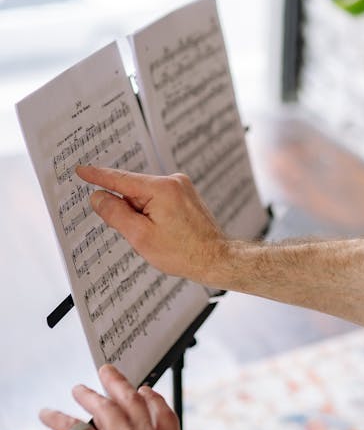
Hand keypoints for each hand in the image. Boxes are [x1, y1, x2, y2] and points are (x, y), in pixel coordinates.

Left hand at [39, 364, 191, 429]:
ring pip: (105, 408)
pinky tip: (46, 414)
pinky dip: (58, 419)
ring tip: (79, 388)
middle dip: (120, 385)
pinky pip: (74, 429)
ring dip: (90, 395)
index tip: (147, 391)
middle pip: (132, 402)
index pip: (164, 416)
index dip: (154, 400)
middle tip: (110, 373)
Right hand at [75, 164, 226, 284]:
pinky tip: (163, 232)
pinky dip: (152, 214)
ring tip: (158, 237)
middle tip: (141, 234)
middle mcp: (173, 182)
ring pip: (145, 197)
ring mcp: (182, 187)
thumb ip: (116, 214)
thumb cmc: (183, 252)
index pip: (120, 179)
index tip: (81, 170)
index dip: (98, 176)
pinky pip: (157, 200)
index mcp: (161, 188)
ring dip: (141, 215)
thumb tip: (98, 197)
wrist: (216, 259)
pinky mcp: (185, 195)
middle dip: (128, 211)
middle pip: (133, 191)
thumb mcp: (141, 236)